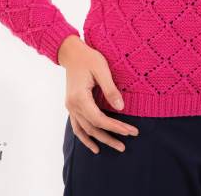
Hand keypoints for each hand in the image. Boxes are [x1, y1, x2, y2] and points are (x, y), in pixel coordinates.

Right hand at [58, 35, 139, 153]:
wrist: (71, 53)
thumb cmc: (88, 58)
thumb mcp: (102, 69)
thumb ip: (110, 90)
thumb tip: (121, 108)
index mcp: (80, 97)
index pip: (99, 119)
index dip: (115, 127)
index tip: (130, 131)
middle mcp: (73, 105)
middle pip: (93, 128)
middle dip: (111, 136)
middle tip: (126, 143)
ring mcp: (70, 107)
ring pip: (85, 130)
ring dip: (100, 140)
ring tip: (116, 146)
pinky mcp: (72, 106)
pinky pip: (77, 127)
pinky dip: (85, 138)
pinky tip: (94, 147)